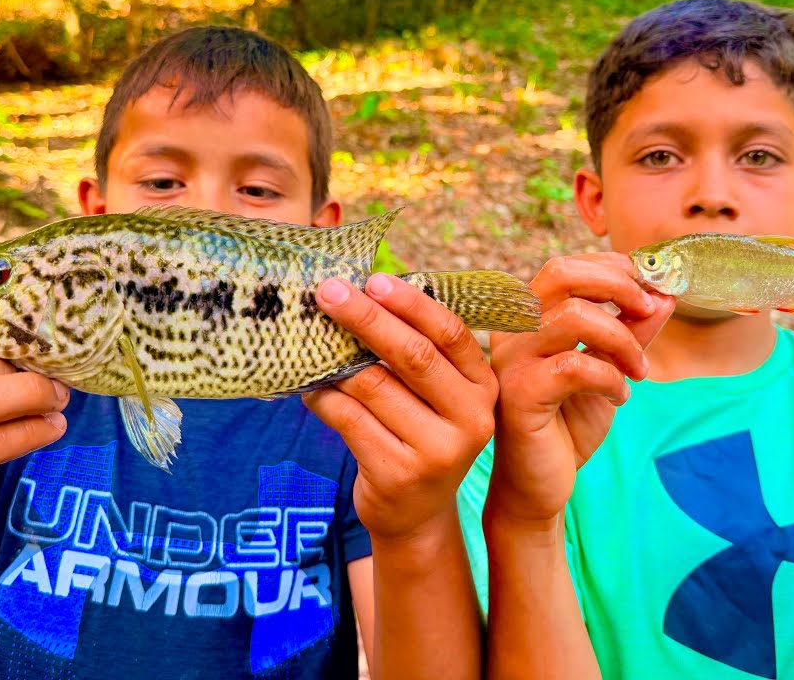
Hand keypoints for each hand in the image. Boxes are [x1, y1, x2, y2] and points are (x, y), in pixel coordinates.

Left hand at [303, 273, 496, 541]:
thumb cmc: (419, 436)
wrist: (415, 515)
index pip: (450, 334)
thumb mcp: (436, 397)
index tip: (373, 279)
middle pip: (413, 355)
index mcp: (484, 387)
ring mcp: (438, 451)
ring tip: (310, 342)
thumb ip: (417, 352)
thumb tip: (362, 294)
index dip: (411, 303)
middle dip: (366, 318)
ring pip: (373, 386)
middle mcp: (471, 419)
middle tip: (327, 291)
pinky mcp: (399, 473)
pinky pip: (348, 419)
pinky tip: (310, 389)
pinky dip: (323, 398)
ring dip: (335, 361)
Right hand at [488, 254, 673, 525]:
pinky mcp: (518, 394)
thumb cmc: (567, 424)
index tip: (651, 290)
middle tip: (650, 308)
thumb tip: (666, 294)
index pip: (566, 267)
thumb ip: (632, 331)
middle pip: (562, 274)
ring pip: (574, 316)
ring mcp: (511, 360)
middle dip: (618, 284)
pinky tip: (620, 396)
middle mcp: (513, 331)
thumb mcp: (608, 369)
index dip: (613, 268)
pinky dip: (610, 377)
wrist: (540, 484)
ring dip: (623, 339)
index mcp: (529, 318)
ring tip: (638, 370)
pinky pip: (575, 367)